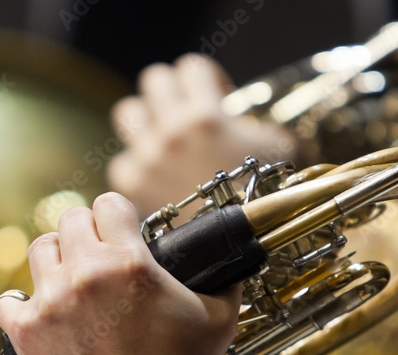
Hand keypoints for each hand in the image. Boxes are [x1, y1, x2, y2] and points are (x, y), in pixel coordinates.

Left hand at [0, 193, 240, 354]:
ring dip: (54, 259)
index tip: (119, 229)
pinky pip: (8, 300)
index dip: (117, 214)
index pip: (109, 203)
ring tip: (66, 279)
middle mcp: (84, 272)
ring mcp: (49, 300)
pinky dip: (20, 305)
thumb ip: (222, 284)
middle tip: (94, 254)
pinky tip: (36, 313)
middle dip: (84, 232)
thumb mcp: (217, 321)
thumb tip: (228, 268)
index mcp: (129, 262)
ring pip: (38, 250)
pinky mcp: (25, 331)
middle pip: (69, 219)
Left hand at [108, 54, 296, 214]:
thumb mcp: (276, 145)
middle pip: (154, 80)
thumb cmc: (262, 196)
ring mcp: (147, 159)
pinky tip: (153, 175)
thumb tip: (236, 116)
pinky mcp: (132, 185)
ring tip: (162, 138)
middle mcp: (170, 134)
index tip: (215, 95)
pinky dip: (134, 165)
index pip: (191, 66)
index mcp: (206, 117)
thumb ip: (251, 120)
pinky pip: (121, 161)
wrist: (235, 244)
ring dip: (144, 120)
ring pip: (128, 113)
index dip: (205, 79)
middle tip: (184, 110)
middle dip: (171, 91)